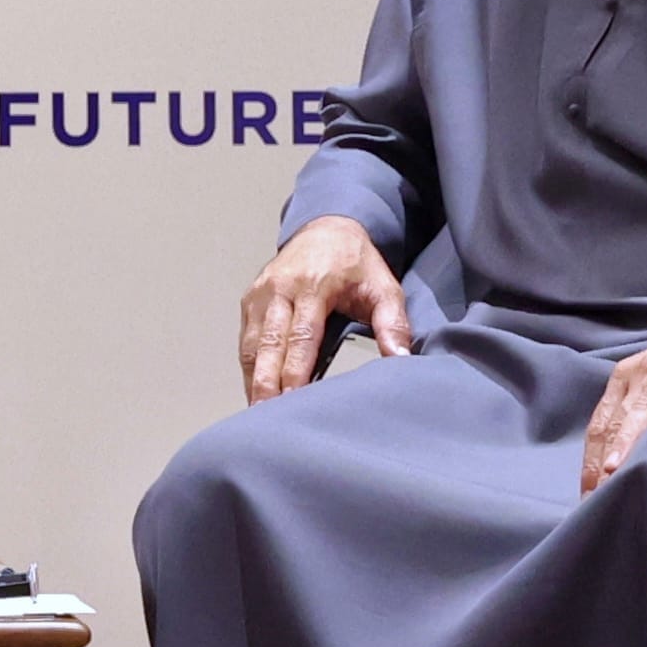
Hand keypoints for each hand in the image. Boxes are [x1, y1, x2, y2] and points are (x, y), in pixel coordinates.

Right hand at [238, 216, 412, 400]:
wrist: (326, 228)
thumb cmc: (356, 263)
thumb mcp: (384, 288)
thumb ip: (393, 324)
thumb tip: (400, 359)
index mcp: (312, 285)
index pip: (301, 336)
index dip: (295, 372)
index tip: (293, 402)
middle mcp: (279, 288)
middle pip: (268, 344)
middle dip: (265, 383)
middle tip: (263, 418)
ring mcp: (260, 294)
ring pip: (250, 344)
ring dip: (253, 380)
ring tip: (256, 414)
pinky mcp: (250, 300)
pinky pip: (245, 339)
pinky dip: (249, 367)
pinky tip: (255, 392)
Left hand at [580, 326, 646, 491]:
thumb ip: (630, 421)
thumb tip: (611, 468)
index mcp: (625, 380)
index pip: (601, 424)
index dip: (592, 459)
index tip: (588, 493)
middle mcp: (645, 374)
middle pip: (621, 418)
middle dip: (607, 456)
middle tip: (600, 490)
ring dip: (636, 432)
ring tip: (622, 462)